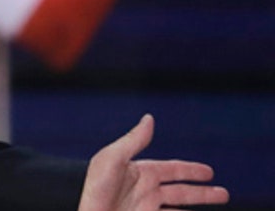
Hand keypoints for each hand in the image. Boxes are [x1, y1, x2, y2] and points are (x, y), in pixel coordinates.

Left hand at [78, 114, 227, 210]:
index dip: (190, 169)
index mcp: (138, 173)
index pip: (172, 169)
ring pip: (179, 209)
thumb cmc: (95, 190)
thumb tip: (149, 118)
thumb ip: (133, 140)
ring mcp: (146, 209)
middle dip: (203, 193)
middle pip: (181, 192)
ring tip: (217, 208)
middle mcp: (145, 191)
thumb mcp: (112, 159)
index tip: (210, 172)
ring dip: (197, 208)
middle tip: (224, 194)